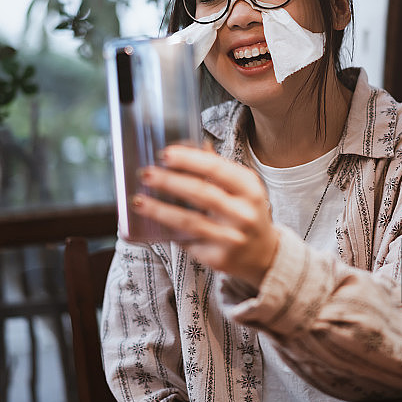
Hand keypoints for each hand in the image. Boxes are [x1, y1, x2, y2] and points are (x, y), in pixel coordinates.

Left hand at [132, 143, 279, 288]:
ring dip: (159, 210)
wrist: (263, 254)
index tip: (165, 154)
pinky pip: (187, 241)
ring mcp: (232, 237)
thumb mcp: (240, 188)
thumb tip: (185, 144)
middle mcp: (243, 213)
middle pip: (201, 193)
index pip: (216, 168)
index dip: (188, 160)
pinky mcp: (218, 258)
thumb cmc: (244, 212)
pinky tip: (151, 223)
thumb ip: (216, 168)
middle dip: (169, 182)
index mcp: (249, 188)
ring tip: (138, 200)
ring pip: (189, 221)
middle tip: (145, 173)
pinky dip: (167, 230)